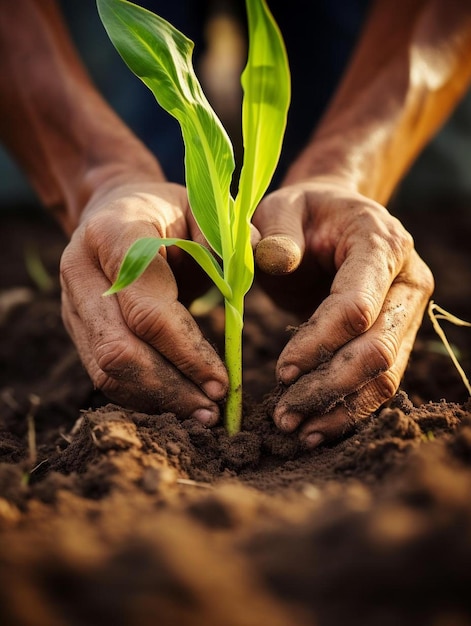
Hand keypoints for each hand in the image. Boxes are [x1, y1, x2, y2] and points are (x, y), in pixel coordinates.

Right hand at [60, 174, 227, 423]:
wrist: (113, 208)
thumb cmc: (167, 210)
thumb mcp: (201, 207)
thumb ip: (228, 238)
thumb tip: (263, 267)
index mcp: (112, 234)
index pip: (147, 309)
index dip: (186, 351)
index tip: (223, 381)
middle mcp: (80, 272)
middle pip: (118, 350)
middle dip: (170, 387)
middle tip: (214, 410)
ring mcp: (72, 304)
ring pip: (106, 371)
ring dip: (156, 400)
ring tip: (201, 414)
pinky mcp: (78, 328)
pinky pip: (104, 375)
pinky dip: (142, 395)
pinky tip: (177, 402)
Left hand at [253, 177, 433, 447]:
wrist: (334, 218)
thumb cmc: (304, 213)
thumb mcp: (282, 206)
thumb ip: (276, 230)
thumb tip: (276, 260)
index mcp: (382, 244)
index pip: (357, 307)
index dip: (319, 343)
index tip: (280, 370)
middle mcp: (407, 282)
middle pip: (378, 350)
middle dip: (329, 387)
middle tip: (284, 415)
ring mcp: (406, 312)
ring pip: (386, 375)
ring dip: (341, 408)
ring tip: (297, 430)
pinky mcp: (396, 335)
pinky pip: (381, 381)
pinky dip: (350, 407)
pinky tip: (316, 426)